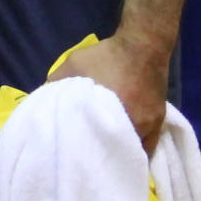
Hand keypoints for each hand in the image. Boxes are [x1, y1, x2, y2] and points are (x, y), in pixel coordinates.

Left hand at [47, 35, 168, 155]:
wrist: (142, 45)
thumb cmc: (106, 55)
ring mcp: (148, 127)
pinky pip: (147, 147)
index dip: (84, 151)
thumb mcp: (73, 63)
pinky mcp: (159, 123)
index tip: (74, 152)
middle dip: (102, 154)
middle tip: (89, 155)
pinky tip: (125, 150)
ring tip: (106, 154)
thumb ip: (56, 83)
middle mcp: (131, 125)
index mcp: (109, 113)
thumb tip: (41, 101)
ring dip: (119, 153)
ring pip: (131, 150)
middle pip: (114, 150)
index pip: (94, 144)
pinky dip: (135, 150)